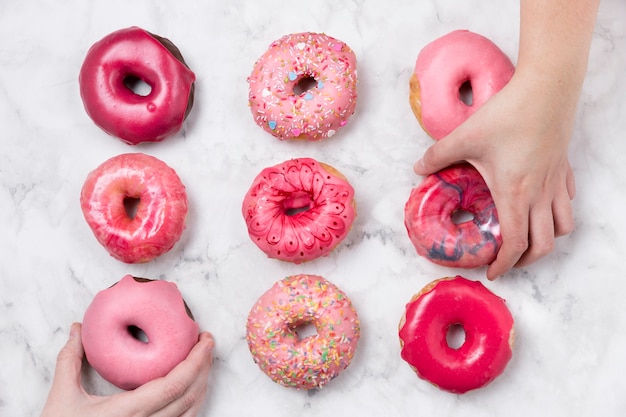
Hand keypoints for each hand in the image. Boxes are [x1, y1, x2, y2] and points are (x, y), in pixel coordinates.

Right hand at [41, 323, 214, 416]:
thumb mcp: (62, 398)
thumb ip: (70, 361)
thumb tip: (77, 329)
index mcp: (128, 412)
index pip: (174, 386)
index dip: (196, 362)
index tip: (205, 339)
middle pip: (190, 396)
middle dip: (204, 366)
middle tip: (207, 342)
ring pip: (191, 412)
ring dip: (202, 384)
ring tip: (203, 360)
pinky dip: (194, 402)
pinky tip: (191, 386)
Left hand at [414, 69, 576, 278]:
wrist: (546, 87)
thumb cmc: (508, 114)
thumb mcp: (465, 136)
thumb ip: (438, 155)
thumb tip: (418, 169)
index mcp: (515, 194)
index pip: (516, 243)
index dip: (504, 264)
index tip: (493, 272)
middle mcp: (540, 194)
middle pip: (544, 244)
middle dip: (528, 260)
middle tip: (509, 261)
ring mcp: (556, 181)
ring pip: (563, 225)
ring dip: (548, 239)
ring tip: (529, 238)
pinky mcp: (564, 167)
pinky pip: (567, 200)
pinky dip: (557, 212)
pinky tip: (542, 204)